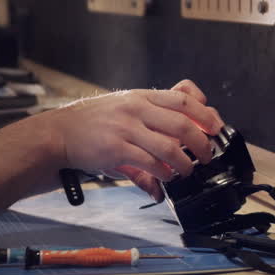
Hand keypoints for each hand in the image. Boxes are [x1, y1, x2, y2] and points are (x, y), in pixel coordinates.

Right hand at [53, 79, 222, 200]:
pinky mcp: (116, 148)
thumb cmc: (92, 124)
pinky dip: (164, 172)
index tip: (215, 126)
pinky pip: (150, 161)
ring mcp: (126, 127)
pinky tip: (166, 177)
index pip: (183, 97)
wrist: (59, 133)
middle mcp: (136, 108)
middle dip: (202, 141)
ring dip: (185, 162)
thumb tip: (172, 150)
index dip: (205, 112)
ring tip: (188, 170)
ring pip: (170, 145)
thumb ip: (150, 131)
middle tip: (207, 154)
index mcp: (142, 96)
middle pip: (183, 122)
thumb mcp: (124, 115)